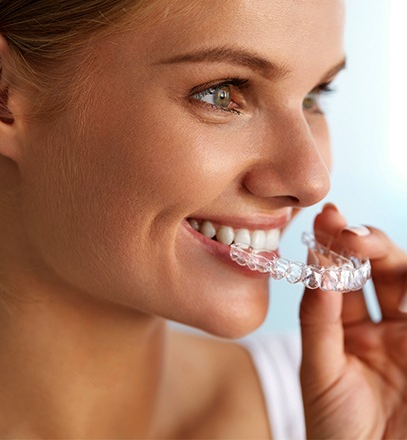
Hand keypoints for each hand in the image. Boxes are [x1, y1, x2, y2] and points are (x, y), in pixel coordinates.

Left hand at [300, 204, 406, 438]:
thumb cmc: (334, 428)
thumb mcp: (319, 371)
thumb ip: (317, 320)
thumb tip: (318, 270)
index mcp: (347, 325)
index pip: (342, 275)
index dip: (335, 245)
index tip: (328, 216)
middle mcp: (383, 325)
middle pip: (383, 269)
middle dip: (369, 244)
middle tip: (351, 234)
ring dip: (397, 263)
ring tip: (376, 258)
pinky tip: (404, 283)